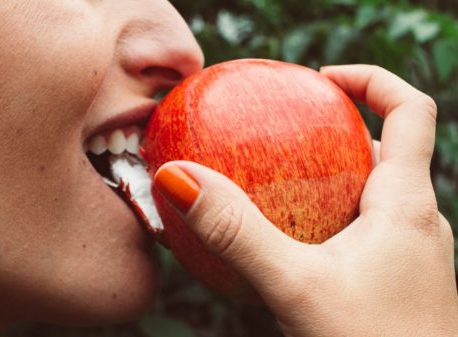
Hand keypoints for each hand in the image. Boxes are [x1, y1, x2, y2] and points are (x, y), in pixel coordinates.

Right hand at [154, 65, 457, 336]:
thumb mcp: (293, 287)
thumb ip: (236, 232)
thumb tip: (180, 177)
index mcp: (407, 205)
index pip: (411, 110)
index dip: (369, 79)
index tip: (318, 79)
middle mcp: (418, 222)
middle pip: (387, 149)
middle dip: (336, 130)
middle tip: (284, 131)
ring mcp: (411, 255)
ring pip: (373, 193)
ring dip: (332, 175)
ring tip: (280, 183)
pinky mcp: (397, 282)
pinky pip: (365, 230)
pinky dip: (329, 217)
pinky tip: (291, 243)